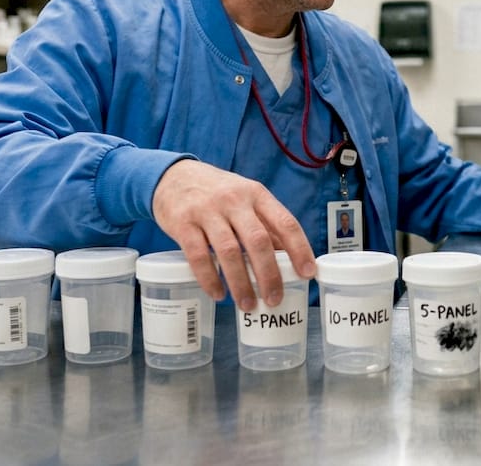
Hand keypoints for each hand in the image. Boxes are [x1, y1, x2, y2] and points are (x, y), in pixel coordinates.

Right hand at [152, 159, 315, 311]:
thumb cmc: (217, 192)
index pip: (285, 222)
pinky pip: (198, 256)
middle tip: (274, 299)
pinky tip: (218, 294)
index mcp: (256, 194)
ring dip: (241, 283)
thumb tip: (288, 257)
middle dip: (269, 275)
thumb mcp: (245, 198)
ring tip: (247, 305)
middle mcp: (234, 200)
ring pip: (229, 252)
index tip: (308, 273)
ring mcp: (207, 211)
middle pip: (258, 241)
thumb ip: (264, 224)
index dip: (299, 249)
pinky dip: (210, 279)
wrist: (172, 176)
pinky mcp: (182, 223)